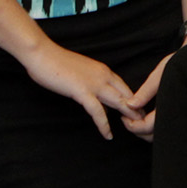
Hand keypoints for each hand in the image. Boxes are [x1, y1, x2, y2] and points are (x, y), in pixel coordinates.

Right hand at [21, 42, 140, 140]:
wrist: (41, 53)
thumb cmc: (56, 63)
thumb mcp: (81, 74)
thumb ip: (92, 85)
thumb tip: (99, 101)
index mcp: (103, 70)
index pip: (124, 87)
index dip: (133, 100)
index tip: (139, 111)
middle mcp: (103, 76)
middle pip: (127, 94)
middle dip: (137, 109)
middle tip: (145, 122)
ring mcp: (93, 83)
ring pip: (118, 102)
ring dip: (128, 116)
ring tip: (136, 128)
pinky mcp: (82, 91)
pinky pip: (97, 111)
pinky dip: (104, 124)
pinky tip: (108, 134)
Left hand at [122, 51, 176, 142]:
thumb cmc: (182, 62)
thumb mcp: (161, 74)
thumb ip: (145, 92)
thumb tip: (130, 105)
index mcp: (172, 107)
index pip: (147, 127)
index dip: (132, 125)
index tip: (123, 116)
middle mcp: (179, 115)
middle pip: (154, 135)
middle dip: (138, 130)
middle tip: (127, 119)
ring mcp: (183, 116)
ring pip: (161, 133)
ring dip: (147, 129)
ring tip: (137, 117)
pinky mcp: (184, 114)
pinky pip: (168, 126)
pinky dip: (156, 126)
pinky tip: (148, 115)